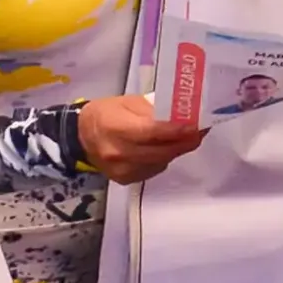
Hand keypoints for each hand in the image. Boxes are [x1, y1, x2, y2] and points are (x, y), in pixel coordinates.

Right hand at [78, 95, 205, 184]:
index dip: (176, 130)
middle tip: (202, 131)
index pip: (152, 132)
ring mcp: (122, 170)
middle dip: (185, 142)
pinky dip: (164, 158)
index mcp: (116, 128)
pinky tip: (166, 148)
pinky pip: (154, 169)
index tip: (197, 125)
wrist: (81, 137)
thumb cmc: (106, 113)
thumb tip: (182, 116)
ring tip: (189, 137)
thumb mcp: (128, 102)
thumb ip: (153, 110)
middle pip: (160, 151)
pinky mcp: (126, 180)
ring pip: (161, 162)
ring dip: (177, 150)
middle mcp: (119, 153)